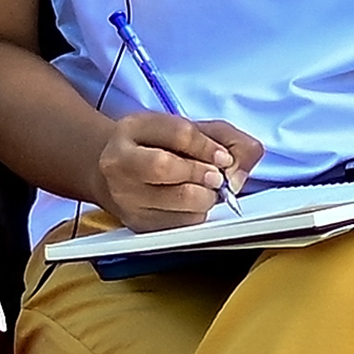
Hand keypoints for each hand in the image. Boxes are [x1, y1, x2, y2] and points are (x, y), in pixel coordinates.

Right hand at [90, 111, 260, 229]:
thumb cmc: (158, 148)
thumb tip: (239, 169)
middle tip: (217, 178)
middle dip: (202, 174)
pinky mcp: (136, 223)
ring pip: (176, 201)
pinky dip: (196, 215)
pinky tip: (192, 204)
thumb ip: (227, 138)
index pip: (177, 134)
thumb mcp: (190, 130)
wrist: (114, 174)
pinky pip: (179, 224)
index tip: (224, 158)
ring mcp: (124, 195)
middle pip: (165, 167)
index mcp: (133, 129)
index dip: (208, 147)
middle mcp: (120, 162)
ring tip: (206, 190)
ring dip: (204, 197)